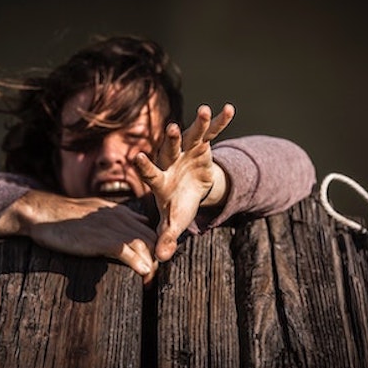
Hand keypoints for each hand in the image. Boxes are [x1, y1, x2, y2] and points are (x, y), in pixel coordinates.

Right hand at [0, 190, 157, 283]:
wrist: (45, 213)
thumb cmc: (68, 216)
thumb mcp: (97, 211)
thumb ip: (118, 218)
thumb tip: (138, 222)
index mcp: (120, 213)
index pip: (149, 230)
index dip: (155, 248)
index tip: (155, 264)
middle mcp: (120, 218)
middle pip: (151, 239)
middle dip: (156, 259)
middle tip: (155, 278)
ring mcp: (111, 227)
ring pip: (143, 246)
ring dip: (150, 265)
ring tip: (150, 282)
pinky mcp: (100, 238)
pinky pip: (125, 251)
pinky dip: (137, 263)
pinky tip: (143, 273)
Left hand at [133, 103, 234, 261]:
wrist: (190, 189)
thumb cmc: (178, 206)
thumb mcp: (174, 222)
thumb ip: (166, 237)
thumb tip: (160, 259)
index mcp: (160, 180)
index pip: (150, 173)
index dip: (144, 166)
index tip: (137, 157)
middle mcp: (170, 161)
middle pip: (170, 149)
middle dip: (172, 140)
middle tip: (172, 128)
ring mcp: (186, 151)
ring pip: (191, 135)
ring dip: (198, 124)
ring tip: (205, 110)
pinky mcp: (202, 145)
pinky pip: (211, 132)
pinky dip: (220, 121)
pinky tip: (231, 108)